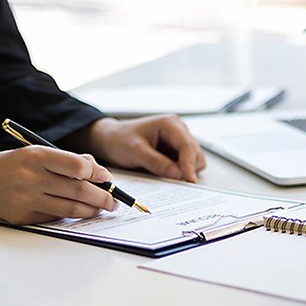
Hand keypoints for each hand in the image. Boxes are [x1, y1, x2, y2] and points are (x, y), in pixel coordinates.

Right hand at [0, 147, 119, 223]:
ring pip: (71, 209)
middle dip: (103, 197)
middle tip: (114, 201)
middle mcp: (31, 178)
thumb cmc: (15, 165)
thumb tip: (100, 173)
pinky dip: (71, 215)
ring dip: (92, 210)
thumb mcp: (38, 152)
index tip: (107, 178)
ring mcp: (26, 200)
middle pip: (79, 191)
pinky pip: (56, 218)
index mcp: (37, 157)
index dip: (98, 174)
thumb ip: (68, 160)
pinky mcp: (24, 218)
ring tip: (102, 208)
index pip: (78, 166)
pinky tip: (79, 211)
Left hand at [73, 116, 205, 181]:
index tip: (189, 181)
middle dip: (188, 169)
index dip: (190, 165)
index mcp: (170, 124)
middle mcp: (178, 130)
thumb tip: (178, 174)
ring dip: (184, 171)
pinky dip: (179, 172)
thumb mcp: (135, 152)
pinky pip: (185, 165)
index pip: (188, 146)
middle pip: (196, 154)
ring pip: (194, 161)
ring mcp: (177, 141)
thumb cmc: (119, 139)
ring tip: (163, 174)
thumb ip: (157, 163)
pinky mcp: (175, 151)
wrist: (109, 140)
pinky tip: (165, 174)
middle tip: (172, 181)